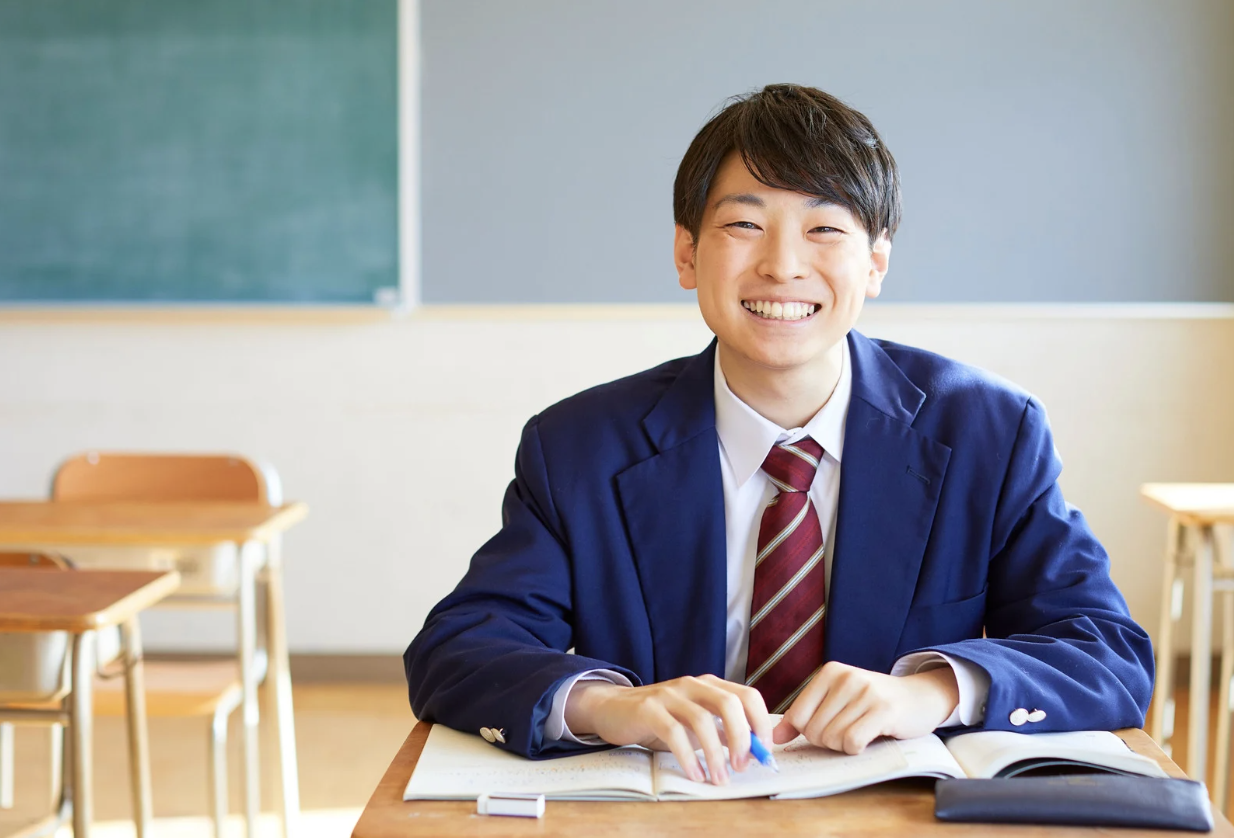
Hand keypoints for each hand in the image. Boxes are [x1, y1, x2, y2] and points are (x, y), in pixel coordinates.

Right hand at [564, 674, 772, 784]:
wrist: (613, 708)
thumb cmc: (660, 718)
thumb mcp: (695, 723)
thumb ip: (722, 732)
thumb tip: (752, 752)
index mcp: (710, 685)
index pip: (748, 696)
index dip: (761, 724)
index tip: (764, 752)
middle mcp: (693, 685)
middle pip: (730, 704)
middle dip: (742, 738)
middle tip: (742, 766)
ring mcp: (670, 695)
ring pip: (702, 720)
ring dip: (715, 754)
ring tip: (719, 778)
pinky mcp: (649, 709)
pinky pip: (674, 733)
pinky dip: (688, 756)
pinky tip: (695, 774)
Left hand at [772, 662, 958, 753]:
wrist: (918, 698)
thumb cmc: (872, 703)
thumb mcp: (836, 701)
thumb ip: (804, 716)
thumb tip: (775, 737)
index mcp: (829, 672)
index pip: (797, 716)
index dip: (807, 732)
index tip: (825, 730)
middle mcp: (845, 678)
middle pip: (814, 730)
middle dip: (828, 741)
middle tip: (848, 732)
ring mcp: (865, 692)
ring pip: (833, 738)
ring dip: (844, 746)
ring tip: (861, 732)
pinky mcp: (883, 710)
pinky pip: (853, 742)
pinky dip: (856, 749)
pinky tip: (868, 739)